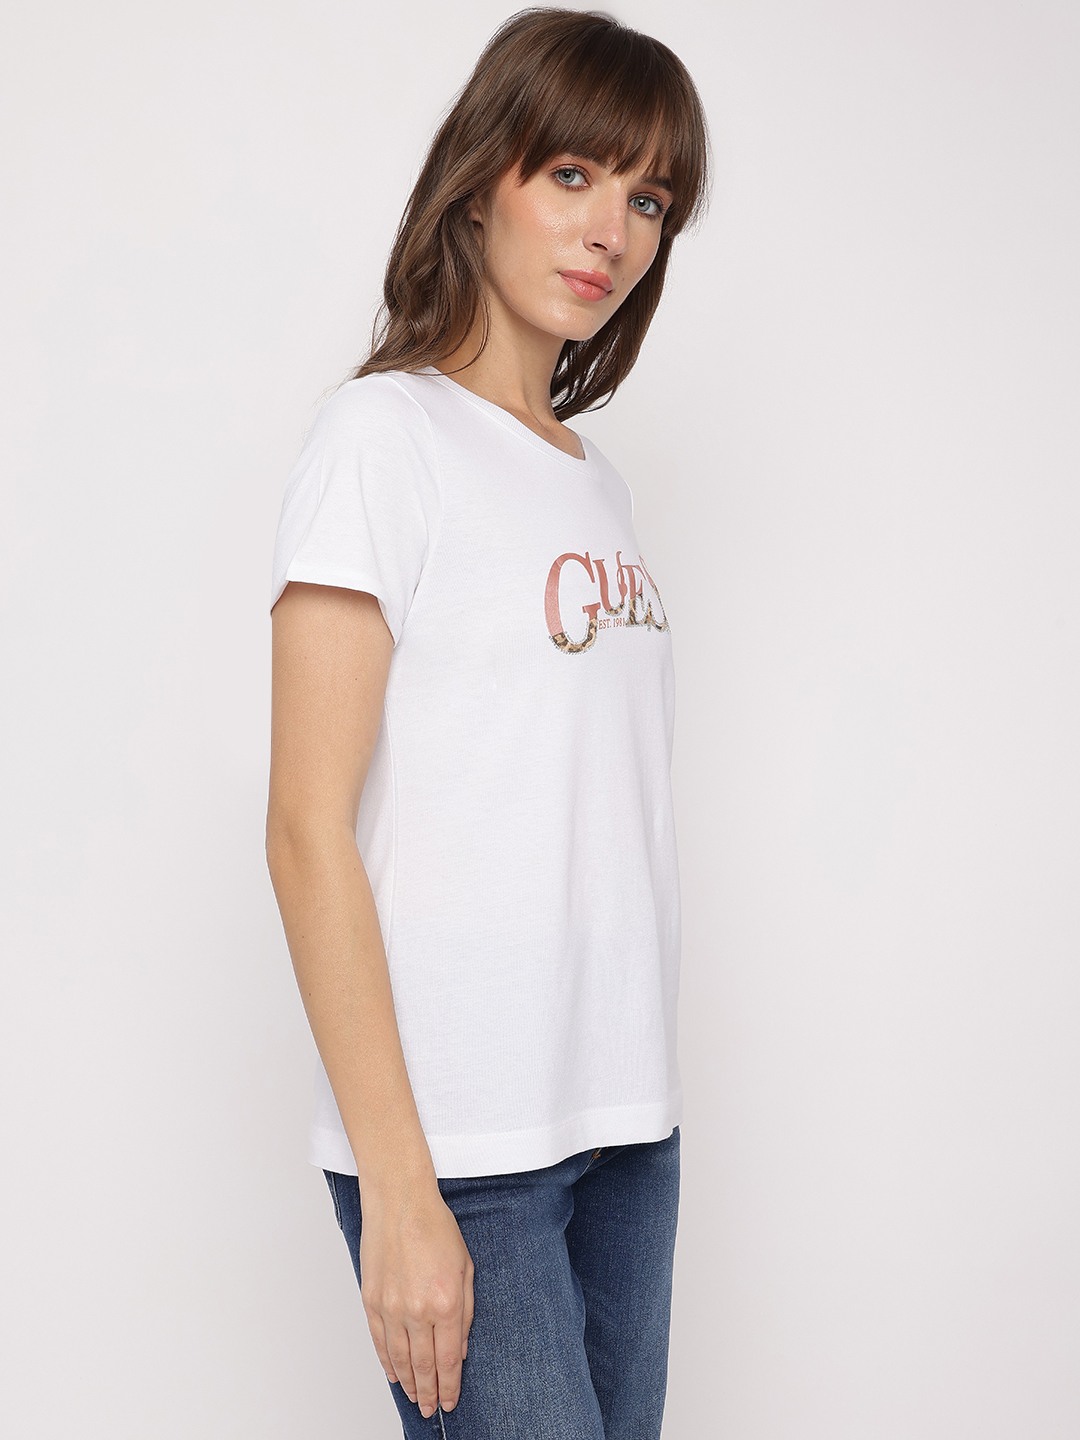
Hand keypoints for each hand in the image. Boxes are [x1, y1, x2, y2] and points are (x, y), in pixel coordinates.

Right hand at [357, 1185, 474, 1417]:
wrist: (400, 1202)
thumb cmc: (435, 1227)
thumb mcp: (466, 1267)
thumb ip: (465, 1312)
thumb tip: (460, 1350)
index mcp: (446, 1303)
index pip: (448, 1360)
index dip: (449, 1386)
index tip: (450, 1401)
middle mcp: (417, 1311)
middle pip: (423, 1367)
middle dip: (429, 1393)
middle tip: (431, 1409)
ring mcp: (391, 1308)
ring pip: (399, 1360)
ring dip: (408, 1384)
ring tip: (415, 1398)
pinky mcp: (371, 1301)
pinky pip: (379, 1342)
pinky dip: (387, 1363)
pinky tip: (394, 1375)